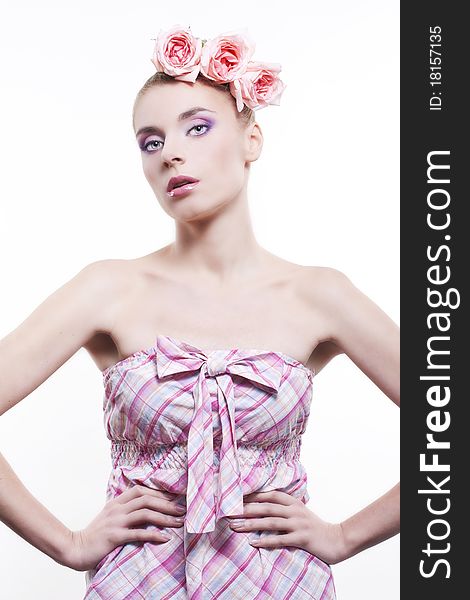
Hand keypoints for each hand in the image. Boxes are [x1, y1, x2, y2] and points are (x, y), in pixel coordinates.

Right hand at [65, 485, 186, 571]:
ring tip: (178, 523)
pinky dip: (154, 534)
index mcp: (116, 502)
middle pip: (147, 499)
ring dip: (165, 517)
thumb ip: (124, 510)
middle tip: (182, 510)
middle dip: (167, 504)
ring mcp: (116, 521)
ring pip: (145, 513)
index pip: (141, 490)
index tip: (173, 500)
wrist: (75, 548)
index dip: (158, 493)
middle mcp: (117, 509)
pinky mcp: (115, 536)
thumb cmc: (95, 534)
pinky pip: (138, 533)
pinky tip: (165, 538)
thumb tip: (145, 509)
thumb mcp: (109, 516)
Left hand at [228, 490, 346, 564]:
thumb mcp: (301, 513)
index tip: (236, 498)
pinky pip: (280, 540)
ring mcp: (298, 524)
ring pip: (270, 522)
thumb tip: (264, 507)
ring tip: (235, 527)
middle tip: (228, 513)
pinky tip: (253, 544)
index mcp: (294, 503)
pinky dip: (265, 542)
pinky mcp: (302, 539)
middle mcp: (294, 511)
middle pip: (266, 507)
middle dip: (246, 510)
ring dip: (251, 525)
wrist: (337, 540)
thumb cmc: (315, 527)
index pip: (270, 495)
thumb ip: (286, 509)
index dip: (253, 496)